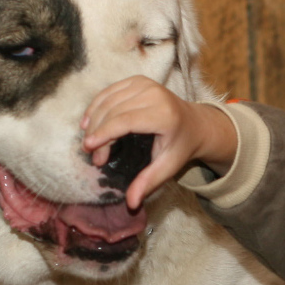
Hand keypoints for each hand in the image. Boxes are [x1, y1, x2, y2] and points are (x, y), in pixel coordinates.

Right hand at [81, 76, 237, 209]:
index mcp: (164, 115)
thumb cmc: (180, 147)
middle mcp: (154, 94)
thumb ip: (149, 182)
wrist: (195, 123)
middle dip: (98, 133)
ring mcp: (145, 84)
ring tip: (89, 142)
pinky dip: (96, 105)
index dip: (104, 134)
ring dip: (93, 120)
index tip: (89, 148)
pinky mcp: (137, 80)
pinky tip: (89, 121)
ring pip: (108, 100)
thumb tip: (131, 204)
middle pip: (114, 111)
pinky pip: (109, 91)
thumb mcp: (168, 167)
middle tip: (92, 155)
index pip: (125, 121)